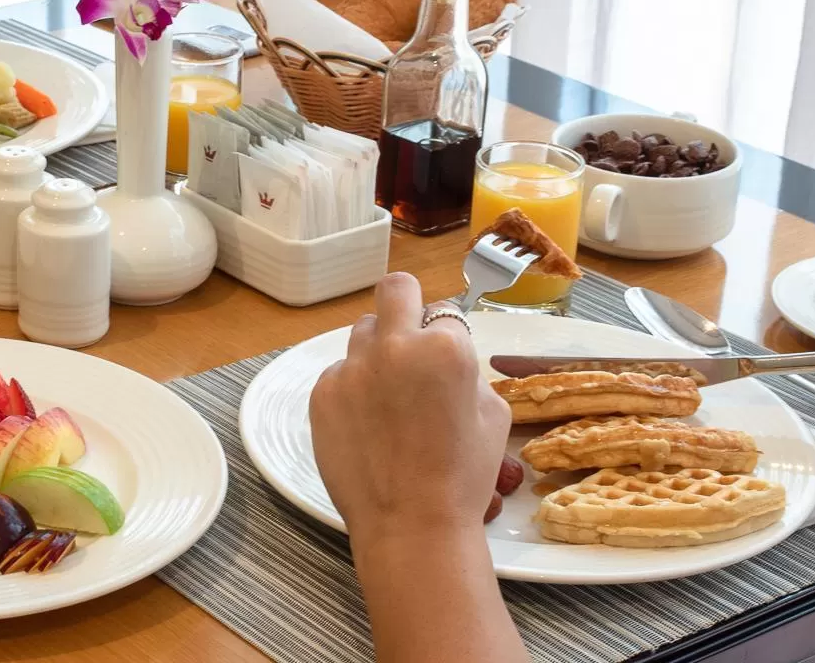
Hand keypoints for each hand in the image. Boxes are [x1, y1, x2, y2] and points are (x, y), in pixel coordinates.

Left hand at [310, 273, 509, 538]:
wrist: (411, 526)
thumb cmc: (462, 476)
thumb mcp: (493, 414)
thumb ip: (468, 370)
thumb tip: (446, 354)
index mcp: (444, 347)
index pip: (446, 312)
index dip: (447, 334)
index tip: (444, 356)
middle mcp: (394, 346)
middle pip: (395, 289)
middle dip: (406, 303)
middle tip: (410, 334)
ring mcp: (352, 368)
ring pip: (363, 331)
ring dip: (378, 349)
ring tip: (388, 393)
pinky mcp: (322, 393)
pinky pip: (339, 372)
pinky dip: (353, 388)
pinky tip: (366, 423)